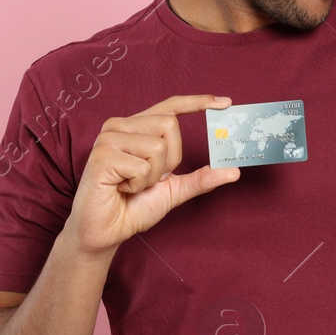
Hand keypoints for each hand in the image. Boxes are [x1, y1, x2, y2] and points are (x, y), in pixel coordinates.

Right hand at [64, 94, 240, 254]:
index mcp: (136, 128)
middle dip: (170, 159)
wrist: (105, 232)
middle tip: (150, 179)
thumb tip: (233, 171)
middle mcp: (120, 126)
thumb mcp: (174, 190)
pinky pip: (142, 166)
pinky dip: (139, 184)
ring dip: (153, 175)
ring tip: (132, 185)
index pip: (170, 106)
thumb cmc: (134, 207)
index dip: (198, 102)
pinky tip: (122, 189)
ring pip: (158, 147)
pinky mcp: (101, 156)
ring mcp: (108, 138)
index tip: (225, 102)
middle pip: (169, 125)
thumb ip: (201, 178)